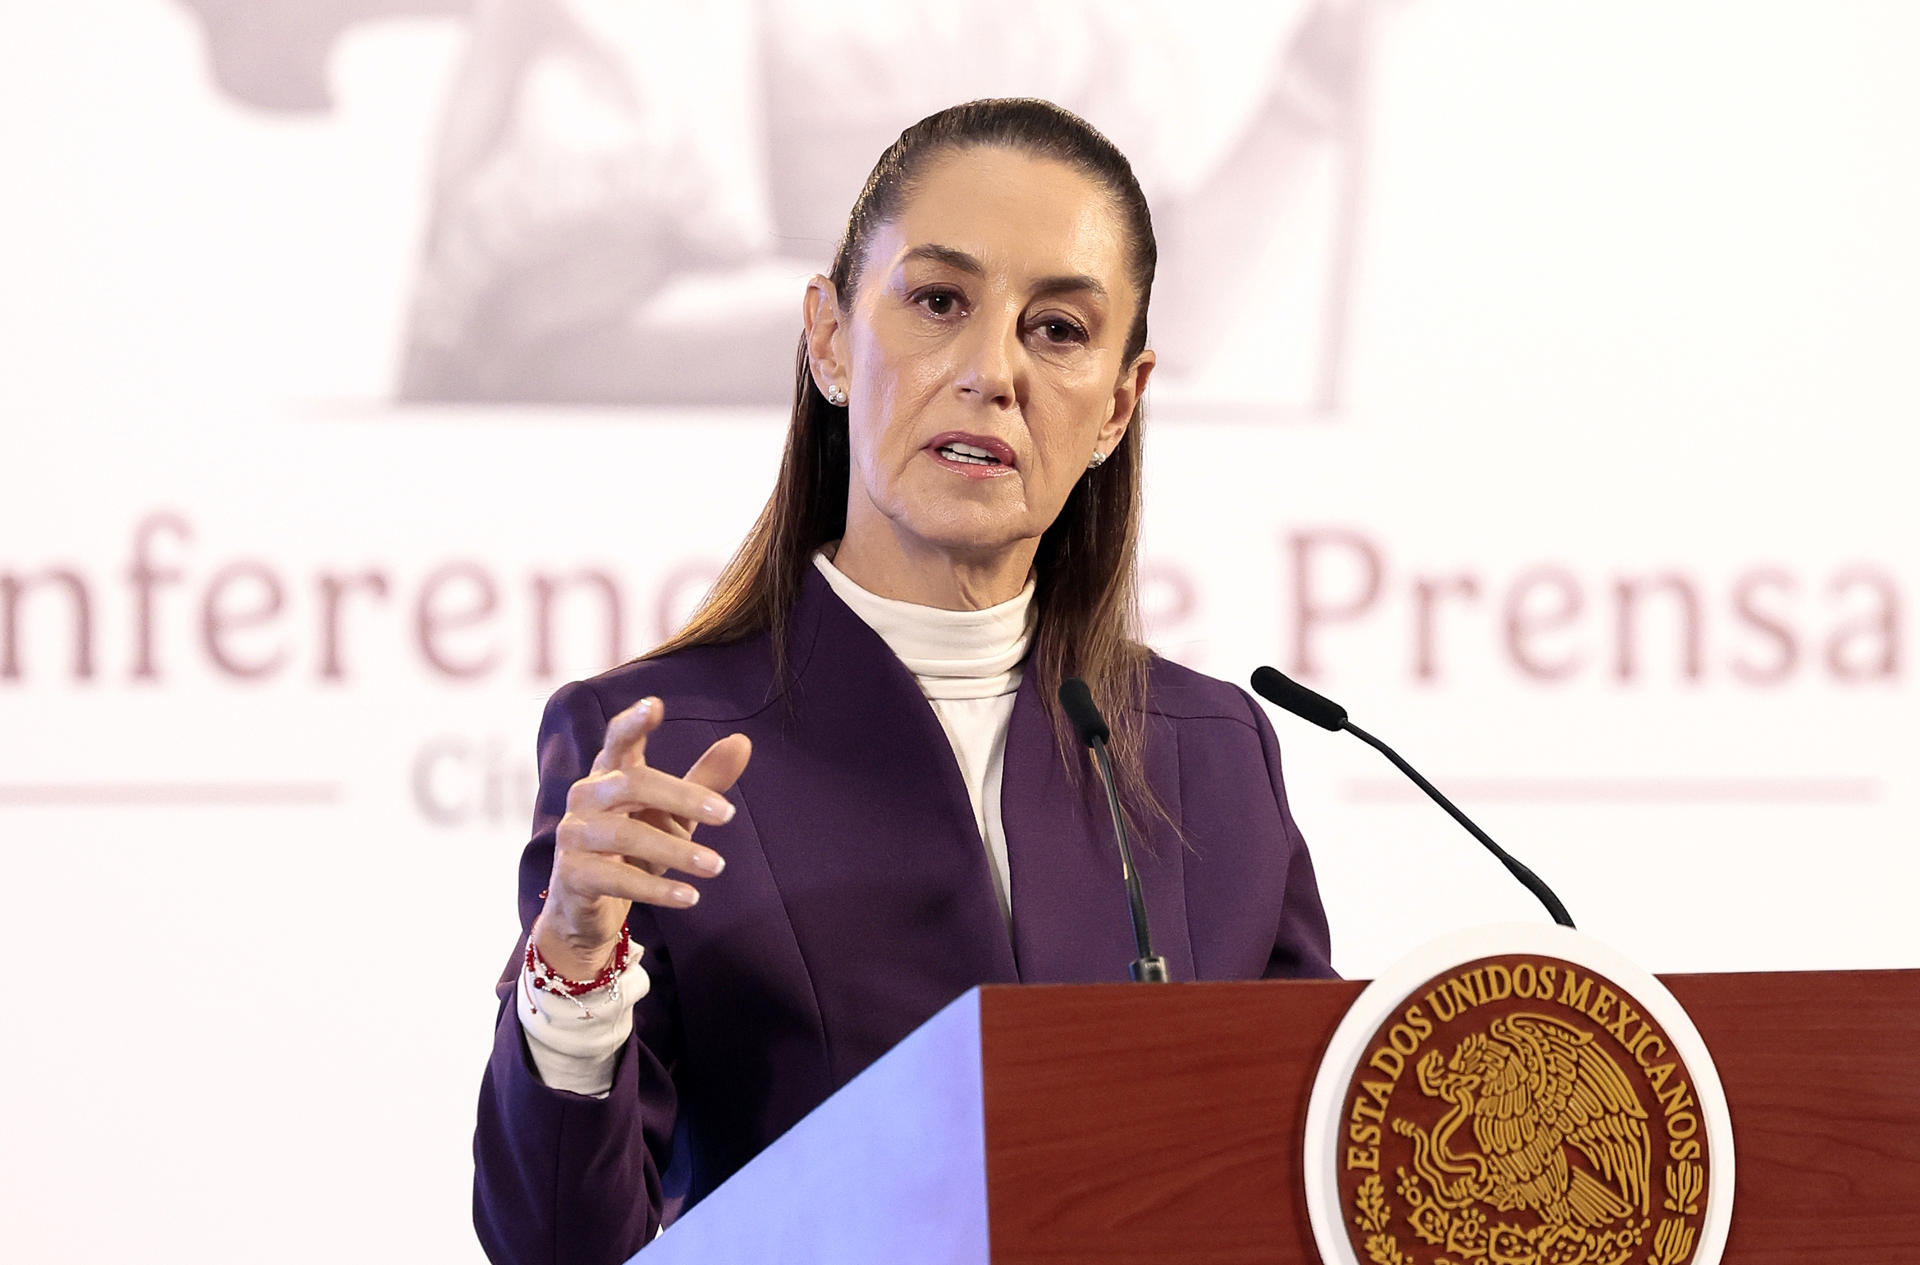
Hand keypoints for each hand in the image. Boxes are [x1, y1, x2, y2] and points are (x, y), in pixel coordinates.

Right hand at [532, 696, 750, 980]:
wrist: (590, 908)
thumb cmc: (635, 850)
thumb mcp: (674, 815)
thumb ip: (705, 780)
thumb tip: (742, 741)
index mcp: (610, 774)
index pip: (618, 740)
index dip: (634, 722)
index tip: (655, 704)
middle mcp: (586, 796)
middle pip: (633, 784)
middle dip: (684, 797)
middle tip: (728, 815)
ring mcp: (574, 835)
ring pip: (625, 834)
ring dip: (677, 850)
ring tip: (717, 866)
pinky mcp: (572, 875)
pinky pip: (617, 878)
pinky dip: (657, 889)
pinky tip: (690, 897)